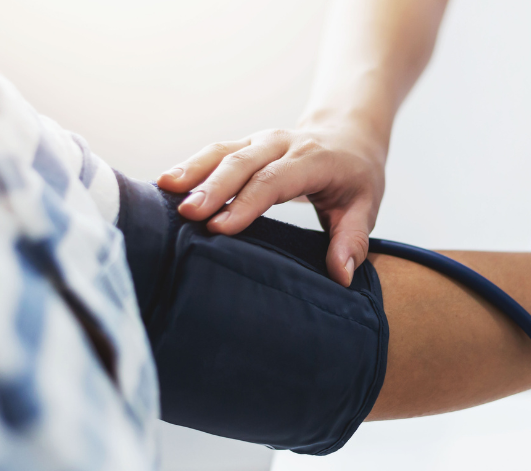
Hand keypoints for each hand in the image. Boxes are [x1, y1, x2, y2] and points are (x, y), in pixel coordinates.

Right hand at [157, 123, 385, 286]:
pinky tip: (166, 183)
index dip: (246, 202)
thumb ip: (352, 240)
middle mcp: (282, 144)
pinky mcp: (244, 144)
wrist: (348, 133)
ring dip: (193, 170)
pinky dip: (190, 166)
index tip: (220, 227)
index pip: (275, 180)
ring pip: (222, 150)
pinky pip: (214, 152)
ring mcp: (260, 141)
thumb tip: (341, 276)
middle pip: (242, 162)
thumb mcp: (366, 206)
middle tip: (187, 214)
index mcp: (313, 159)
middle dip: (212, 187)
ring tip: (165, 189)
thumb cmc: (355, 176)